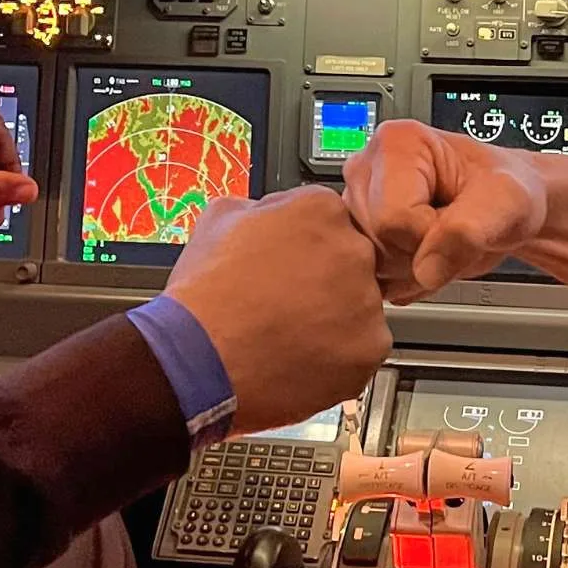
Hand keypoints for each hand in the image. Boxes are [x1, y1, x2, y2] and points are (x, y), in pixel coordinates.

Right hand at [165, 186, 390, 434]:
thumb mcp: (220, 219)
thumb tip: (272, 213)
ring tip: (291, 334)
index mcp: (321, 210)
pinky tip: (301, 356)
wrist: (198, 360)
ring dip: (334, 318)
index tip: (292, 263)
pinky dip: (339, 355)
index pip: (329, 219)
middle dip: (325, 279)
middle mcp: (353, 249)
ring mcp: (365, 301)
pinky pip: (362, 348)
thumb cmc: (204, 295)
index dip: (305, 245)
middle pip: (350, 261)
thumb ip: (262, 207)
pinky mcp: (368, 348)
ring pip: (358, 306)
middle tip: (289, 301)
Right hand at [342, 120, 547, 300]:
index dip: (429, 236)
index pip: (391, 219)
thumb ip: (467, 231)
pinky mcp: (359, 231)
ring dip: (413, 268)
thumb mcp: (505, 204)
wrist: (504, 207)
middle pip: (377, 242)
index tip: (455, 218)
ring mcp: (357, 202)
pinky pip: (372, 277)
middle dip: (420, 254)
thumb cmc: (504, 192)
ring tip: (440, 240)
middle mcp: (366, 168)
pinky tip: (426, 253)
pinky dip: (404, 278)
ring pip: (371, 264)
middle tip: (450, 231)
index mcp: (396, 143)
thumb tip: (427, 270)